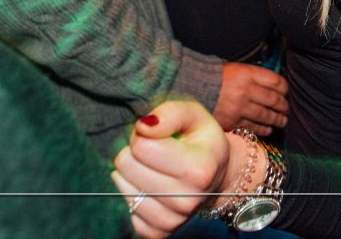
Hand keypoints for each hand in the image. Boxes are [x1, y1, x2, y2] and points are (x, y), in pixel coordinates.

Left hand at [113, 101, 228, 238]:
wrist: (218, 176)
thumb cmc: (202, 141)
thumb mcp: (193, 115)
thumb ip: (170, 113)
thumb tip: (142, 126)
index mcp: (198, 169)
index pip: (141, 146)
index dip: (143, 134)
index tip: (158, 135)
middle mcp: (186, 199)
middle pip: (127, 167)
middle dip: (134, 152)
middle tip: (155, 151)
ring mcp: (173, 220)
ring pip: (122, 188)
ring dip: (131, 174)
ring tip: (153, 168)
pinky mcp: (158, 233)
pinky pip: (126, 209)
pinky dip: (133, 195)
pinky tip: (149, 187)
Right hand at [213, 61, 288, 134]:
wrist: (188, 88)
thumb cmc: (211, 77)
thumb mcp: (234, 69)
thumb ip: (251, 76)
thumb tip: (269, 84)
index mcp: (247, 74)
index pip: (275, 81)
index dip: (284, 88)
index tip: (286, 91)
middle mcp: (245, 91)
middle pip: (274, 100)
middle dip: (283, 106)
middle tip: (286, 109)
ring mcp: (239, 108)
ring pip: (266, 116)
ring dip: (277, 119)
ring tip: (282, 121)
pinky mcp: (232, 122)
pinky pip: (253, 127)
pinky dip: (263, 129)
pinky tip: (268, 129)